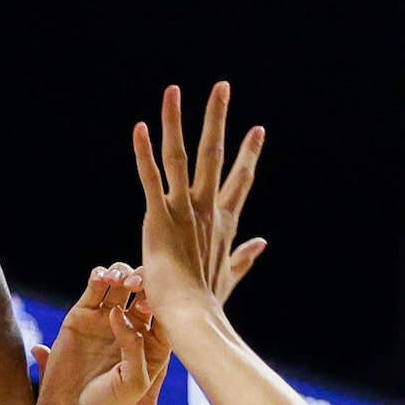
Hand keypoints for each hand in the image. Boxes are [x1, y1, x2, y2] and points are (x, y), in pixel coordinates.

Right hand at [37, 266, 163, 404]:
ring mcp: (106, 321)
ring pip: (120, 283)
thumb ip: (135, 346)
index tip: (153, 304)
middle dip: (144, 281)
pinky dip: (99, 275)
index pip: (165, 311)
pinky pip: (94, 287)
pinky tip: (102, 278)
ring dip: (122, 273)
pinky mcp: (81, 316)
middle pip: (144, 291)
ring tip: (118, 281)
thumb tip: (119, 311)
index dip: (163, 299)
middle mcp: (131, 329)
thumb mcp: (133, 381)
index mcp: (152, 345)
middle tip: (136, 287)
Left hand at [130, 82, 266, 320]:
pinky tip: (141, 126)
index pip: (240, 180)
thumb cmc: (207, 304)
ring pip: (182, 156)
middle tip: (223, 86)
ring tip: (175, 90)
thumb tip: (262, 242)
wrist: (192, 319)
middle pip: (215, 154)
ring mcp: (183, 211)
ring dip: (177, 121)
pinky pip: (150, 178)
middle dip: (218, 118)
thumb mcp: (230, 277)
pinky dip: (145, 152)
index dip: (249, 154)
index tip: (258, 129)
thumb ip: (244, 257)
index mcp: (223, 223)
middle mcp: (206, 210)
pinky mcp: (158, 219)